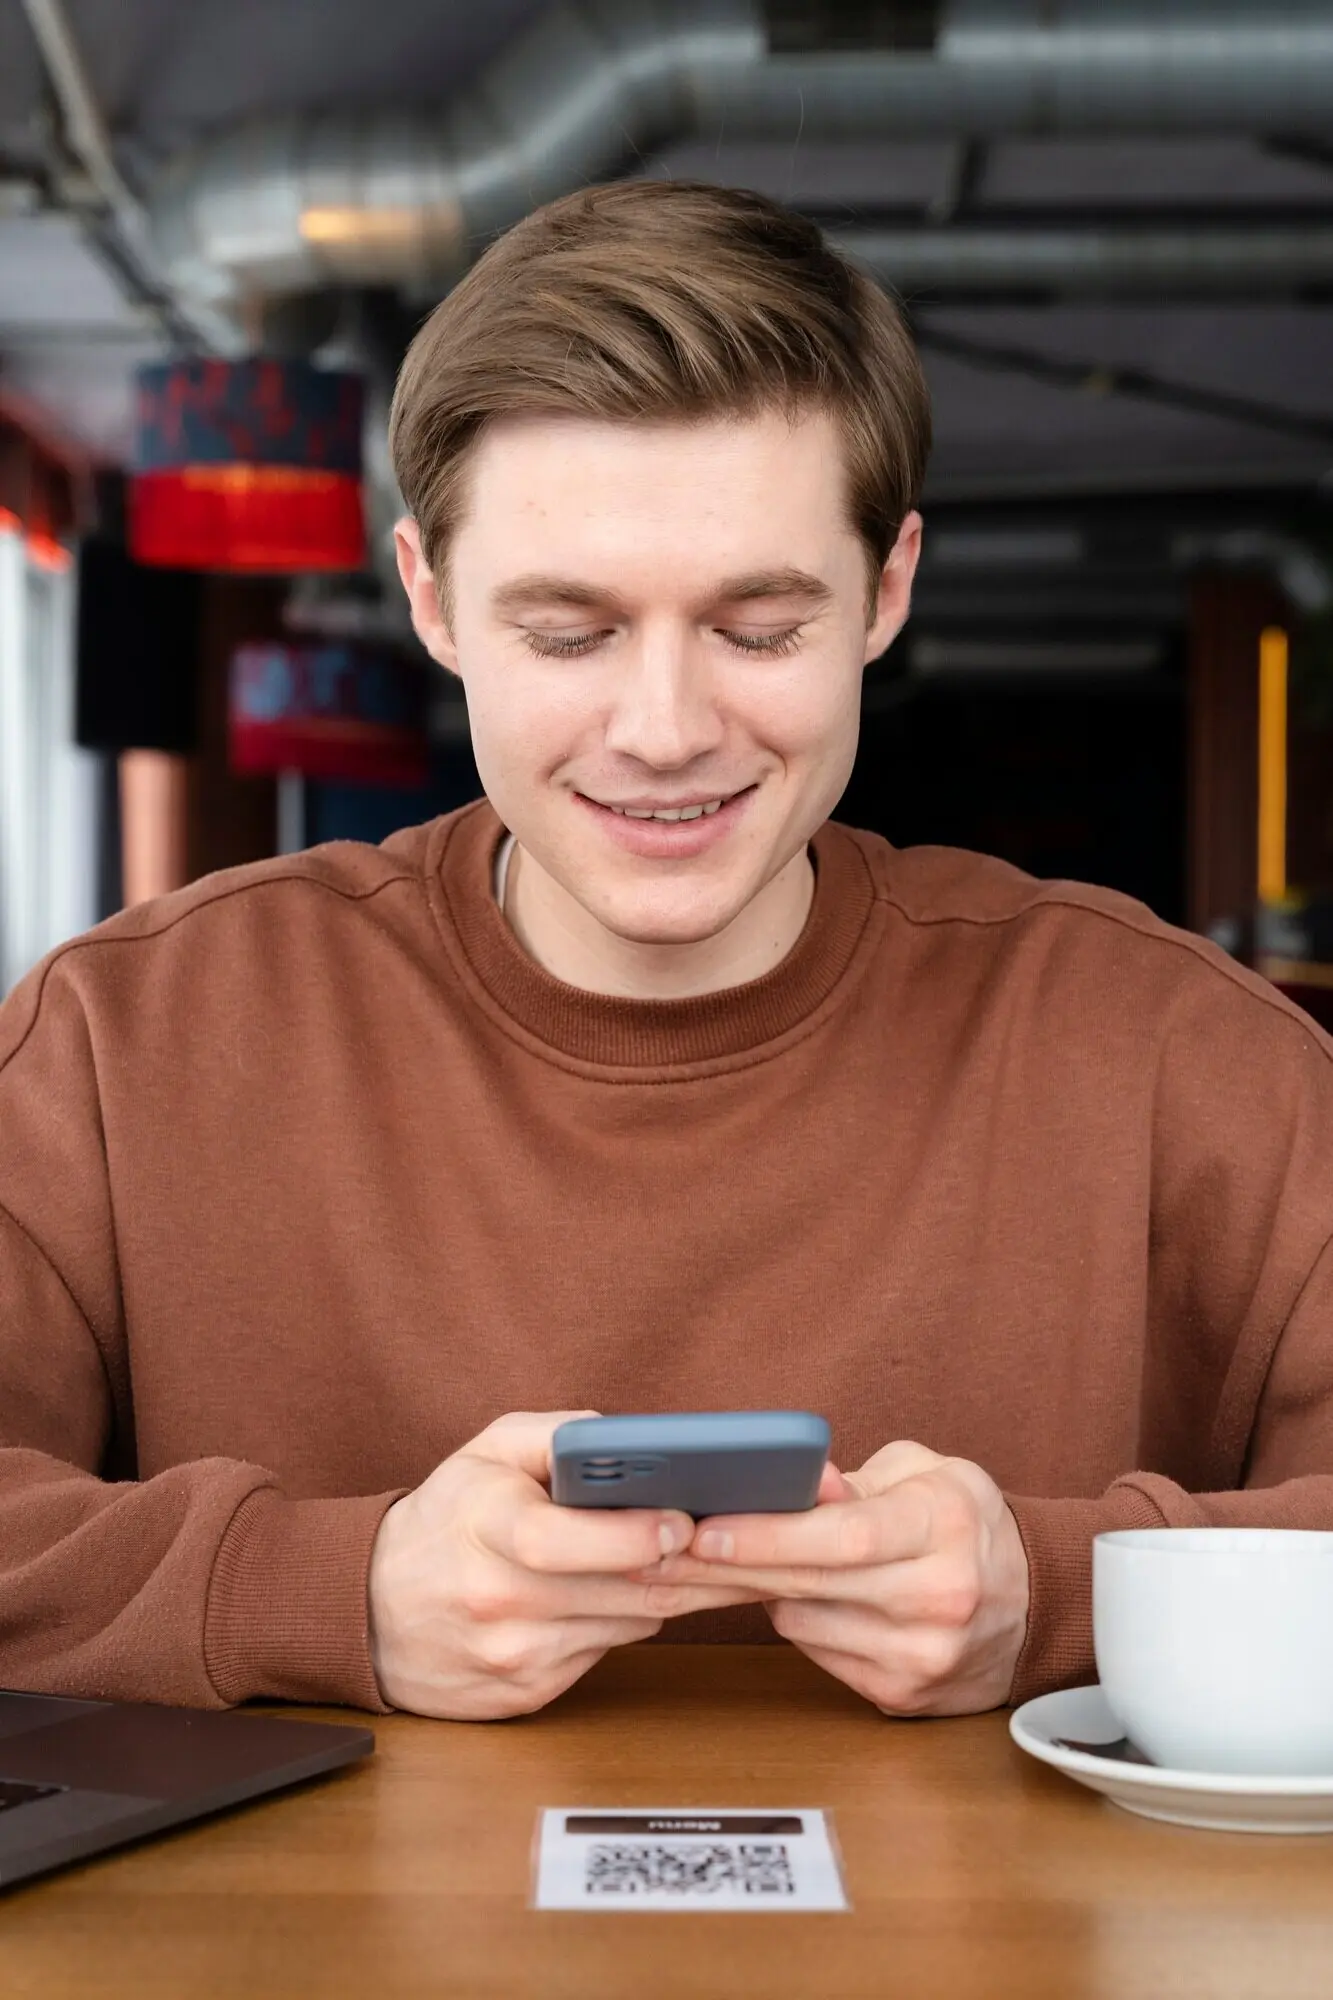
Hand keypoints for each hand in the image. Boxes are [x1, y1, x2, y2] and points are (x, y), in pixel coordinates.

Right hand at [367, 1412, 762, 1719]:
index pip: (564, 1540)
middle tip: (745, 1542)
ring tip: (716, 1562)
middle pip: (619, 1590)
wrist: (369, 1612)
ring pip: (629, 1624)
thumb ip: (558, 1434)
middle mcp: (497, 1600)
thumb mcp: (485, 1452)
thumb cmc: (443, 1519)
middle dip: (692, 1567)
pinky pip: (607, 1653)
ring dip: (675, 1593)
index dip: (634, 1534)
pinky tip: (645, 1592)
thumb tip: (634, 1441)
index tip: (686, 1519)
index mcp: (485, 1529)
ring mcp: (514, 1655)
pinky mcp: (527, 1694)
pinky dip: (633, 1621)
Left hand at [643, 1441, 1029, 1715]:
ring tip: (732, 1561)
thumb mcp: (925, 1474)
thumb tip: (801, 1485)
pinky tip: (795, 1597)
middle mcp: (940, 1596)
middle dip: (729, 1567)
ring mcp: (923, 1655)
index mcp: (945, 1527)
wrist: (1036, 1601)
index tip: (706, 1530)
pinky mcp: (905, 1696)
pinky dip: (799, 1623)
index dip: (769, 1535)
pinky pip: (820, 1656)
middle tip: (664, 1551)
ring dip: (762, 1594)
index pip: (844, 1536)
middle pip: (812, 1584)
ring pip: (803, 1624)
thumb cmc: (965, 1522)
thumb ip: (858, 1480)